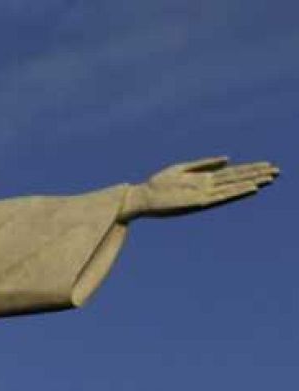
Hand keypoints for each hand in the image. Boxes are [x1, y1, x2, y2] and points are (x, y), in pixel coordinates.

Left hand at [119, 157, 278, 221]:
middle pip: (237, 179)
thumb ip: (204, 163)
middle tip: (278, 171)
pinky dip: (235, 193)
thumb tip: (227, 158)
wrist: (141, 198)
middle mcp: (207, 188)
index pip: (233, 173)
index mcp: (204, 179)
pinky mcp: (197, 203)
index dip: (250, 170)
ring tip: (269, 179)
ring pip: (233, 188)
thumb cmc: (159, 184)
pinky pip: (221, 197)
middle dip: (256, 175)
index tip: (268, 165)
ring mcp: (203, 195)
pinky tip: (249, 189)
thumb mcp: (182, 169)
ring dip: (251, 183)